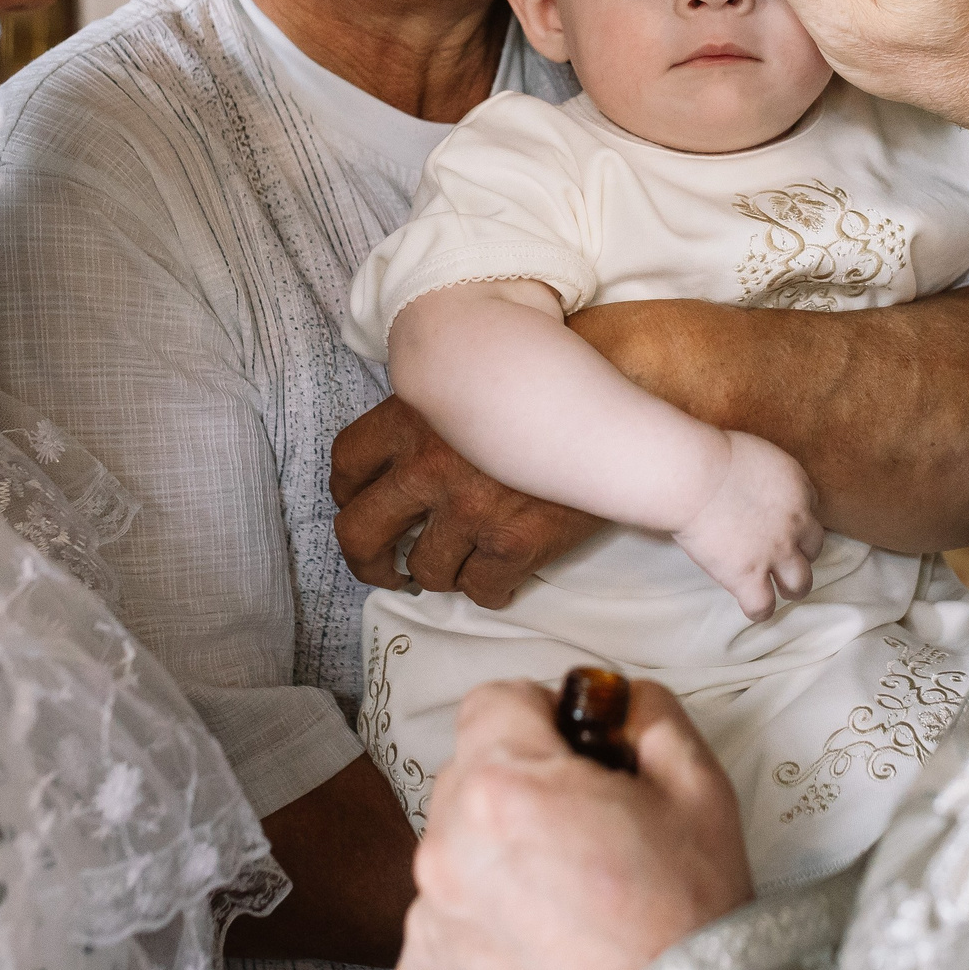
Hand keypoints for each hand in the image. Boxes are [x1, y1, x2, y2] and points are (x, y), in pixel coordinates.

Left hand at [331, 396, 602, 606]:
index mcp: (414, 417)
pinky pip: (482, 589)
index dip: (348, 494)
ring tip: (461, 564)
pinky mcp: (516, 541)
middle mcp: (431, 465)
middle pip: (360, 532)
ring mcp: (471, 508)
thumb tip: (408, 456)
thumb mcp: (475, 382)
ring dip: (441, 574)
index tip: (360, 506)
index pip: (347, 462)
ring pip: (427, 570)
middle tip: (386, 568)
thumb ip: (436, 413)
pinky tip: (504, 575)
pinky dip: (491, 588)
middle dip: (368, 561)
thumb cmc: (550, 381)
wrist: (621, 395)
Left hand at [397, 680, 753, 969]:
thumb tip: (618, 700)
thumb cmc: (685, 923)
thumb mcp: (697, 787)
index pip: (493, 700)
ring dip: (498, 855)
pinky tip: (543, 937)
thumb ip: (648, 713)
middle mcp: (449, 851)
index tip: (571, 746)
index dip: (542, 713)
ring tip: (566, 893)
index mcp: (504, 788)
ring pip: (456, 847)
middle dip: (520, 784)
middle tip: (583, 826)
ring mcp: (432, 920)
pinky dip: (486, 920)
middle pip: (470, 775)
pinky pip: (447, 916)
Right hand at [672, 431, 825, 620]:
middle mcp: (795, 522)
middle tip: (781, 554)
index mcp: (796, 487)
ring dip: (792, 586)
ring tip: (780, 589)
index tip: (780, 522)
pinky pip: (764, 606)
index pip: (811, 508)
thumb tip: (747, 485)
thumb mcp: (753, 454)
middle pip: (814, 547)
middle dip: (800, 552)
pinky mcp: (749, 576)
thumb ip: (762, 475)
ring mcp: (775, 552)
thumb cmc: (710, 456)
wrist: (695, 476)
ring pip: (801, 583)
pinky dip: (760, 610)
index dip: (796, 518)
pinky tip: (751, 607)